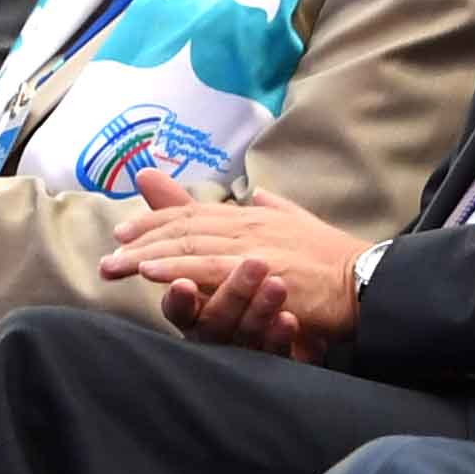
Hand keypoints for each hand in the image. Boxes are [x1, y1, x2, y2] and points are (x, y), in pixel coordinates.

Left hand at [105, 171, 362, 352]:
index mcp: (252, 216)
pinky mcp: (260, 272)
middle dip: (142, 238)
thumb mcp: (298, 224)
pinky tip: (151, 274)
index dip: (156, 220)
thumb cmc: (333, 259)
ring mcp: (252, 247)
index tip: (126, 231)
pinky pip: (209, 268)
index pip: (193, 214)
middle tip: (110, 253)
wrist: (364, 279)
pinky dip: (176, 268)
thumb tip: (258, 194)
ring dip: (148, 255)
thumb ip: (274, 208)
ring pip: (188, 246)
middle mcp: (247, 225)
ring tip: (117, 264)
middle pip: (182, 227)